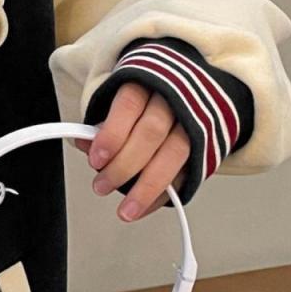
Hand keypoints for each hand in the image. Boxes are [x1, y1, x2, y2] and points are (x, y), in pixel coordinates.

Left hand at [73, 82, 188, 220]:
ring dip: (147, 188)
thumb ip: (103, 121)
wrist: (195, 84)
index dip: (112, 134)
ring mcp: (195, 122)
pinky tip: (145, 207)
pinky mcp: (206, 144)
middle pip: (151, 133)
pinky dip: (165, 194)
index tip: (96, 159)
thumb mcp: (123, 96)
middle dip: (123, 165)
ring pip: (174, 155)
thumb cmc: (149, 94)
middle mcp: (175, 100)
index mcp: (148, 81)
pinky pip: (187, 173)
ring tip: (126, 210)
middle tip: (101, 185)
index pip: (128, 106)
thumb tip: (84, 144)